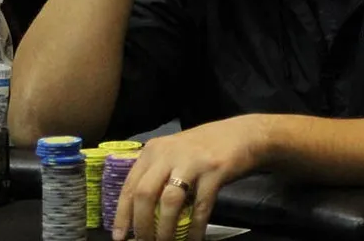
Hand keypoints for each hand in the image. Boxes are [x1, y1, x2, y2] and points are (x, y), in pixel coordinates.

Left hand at [112, 114, 270, 240]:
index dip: (122, 214)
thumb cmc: (206, 146)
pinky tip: (194, 239)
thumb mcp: (175, 152)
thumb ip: (157, 172)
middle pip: (145, 193)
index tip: (119, 236)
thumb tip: (139, 211)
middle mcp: (169, 153)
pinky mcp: (214, 171)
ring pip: (169, 202)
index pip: (131, 185)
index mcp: (155, 149)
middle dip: (141, 224)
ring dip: (165, 229)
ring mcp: (192, 161)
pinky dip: (195, 227)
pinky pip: (200, 206)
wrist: (244, 134)